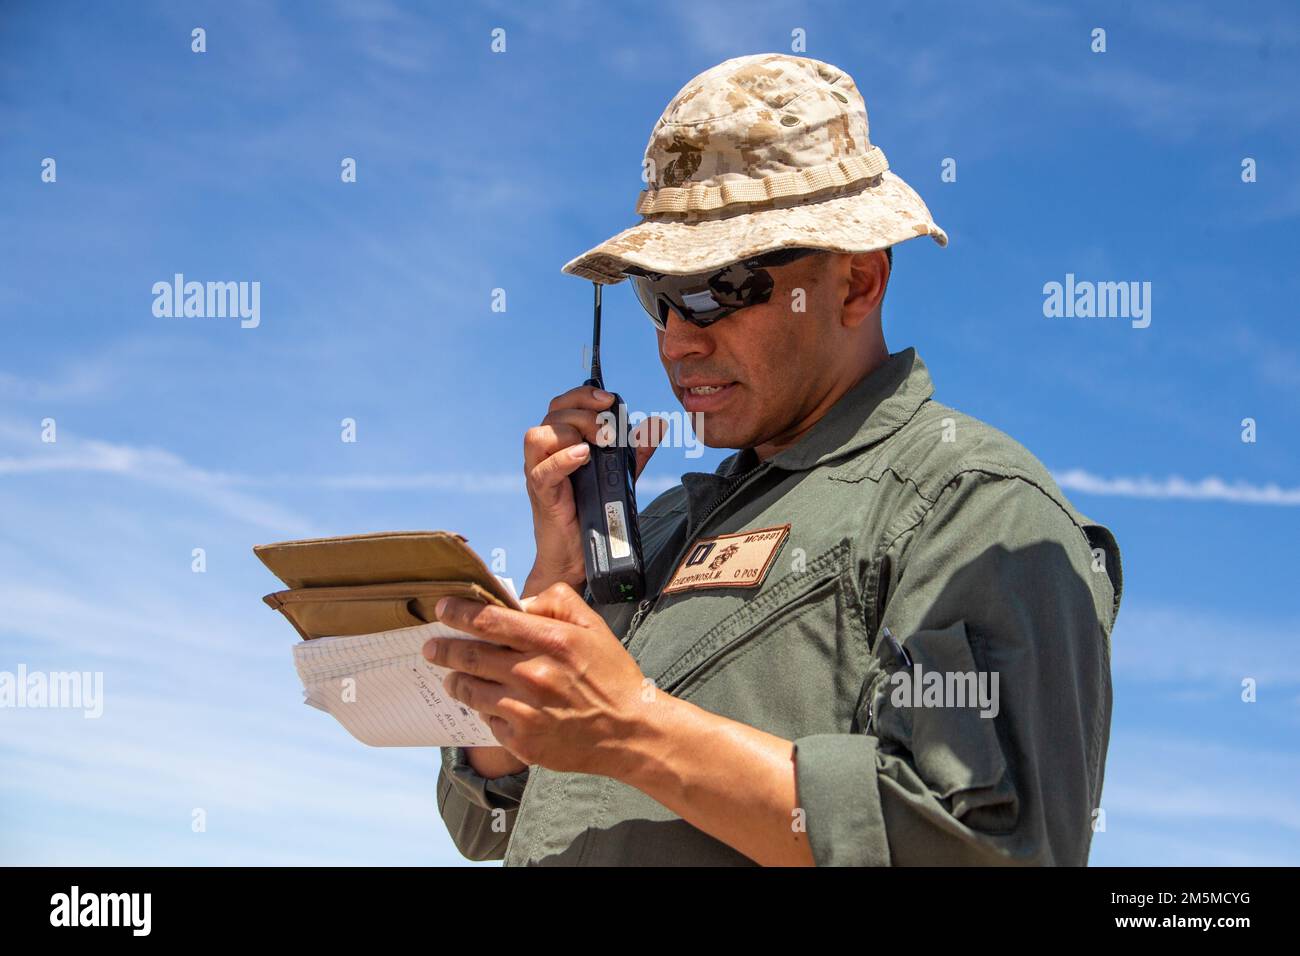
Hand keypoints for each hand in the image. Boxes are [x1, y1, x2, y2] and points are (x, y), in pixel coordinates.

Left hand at [423, 583, 656, 777]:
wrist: (629, 732)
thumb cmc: (610, 675)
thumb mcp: (593, 625)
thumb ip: (555, 601)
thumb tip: (517, 604)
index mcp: (551, 641)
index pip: (489, 621)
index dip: (458, 613)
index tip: (442, 609)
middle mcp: (533, 675)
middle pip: (469, 656)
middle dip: (443, 648)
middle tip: (430, 647)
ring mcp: (525, 712)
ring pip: (469, 690)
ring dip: (456, 680)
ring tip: (453, 676)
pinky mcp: (522, 742)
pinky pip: (487, 720)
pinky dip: (485, 710)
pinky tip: (493, 705)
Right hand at [523, 386, 665, 594]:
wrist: (577, 558)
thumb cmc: (592, 515)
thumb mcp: (619, 476)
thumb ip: (634, 450)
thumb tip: (657, 424)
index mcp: (561, 444)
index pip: (562, 405)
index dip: (583, 395)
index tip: (609, 400)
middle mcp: (546, 455)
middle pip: (553, 414)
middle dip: (585, 414)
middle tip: (609, 432)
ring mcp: (539, 474)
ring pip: (538, 436)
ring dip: (569, 432)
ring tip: (595, 445)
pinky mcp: (541, 496)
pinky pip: (543, 470)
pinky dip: (563, 458)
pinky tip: (583, 456)